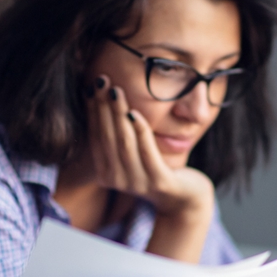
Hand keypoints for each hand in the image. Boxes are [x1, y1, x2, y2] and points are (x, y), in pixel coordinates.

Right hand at [86, 77, 214, 219]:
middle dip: (103, 107)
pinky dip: (139, 130)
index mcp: (105, 172)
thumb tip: (101, 96)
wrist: (184, 196)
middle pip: (107, 137)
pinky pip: (146, 151)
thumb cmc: (155, 165)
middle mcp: (116, 180)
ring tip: (116, 91)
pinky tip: (134, 112)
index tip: (92, 85)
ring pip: (123, 142)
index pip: (95, 135)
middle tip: (101, 81)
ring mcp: (137, 183)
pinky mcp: (159, 182)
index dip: (93, 110)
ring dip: (118, 114)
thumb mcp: (133, 150)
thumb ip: (118, 132)